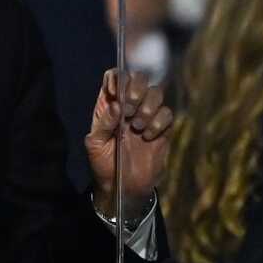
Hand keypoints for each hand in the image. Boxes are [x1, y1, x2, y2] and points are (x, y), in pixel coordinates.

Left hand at [84, 70, 172, 218]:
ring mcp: (146, 115)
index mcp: (109, 104)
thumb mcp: (94, 144)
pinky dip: (158, 123)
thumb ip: (103, 124)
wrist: (123, 185)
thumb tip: (115, 106)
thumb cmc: (104, 163)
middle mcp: (129, 105)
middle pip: (139, 78)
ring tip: (136, 127)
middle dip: (136, 89)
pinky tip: (147, 136)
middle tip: (128, 109)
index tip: (117, 93)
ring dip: (148, 107)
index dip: (118, 77)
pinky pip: (167, 114)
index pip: (115, 76)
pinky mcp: (162, 128)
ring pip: (156, 93)